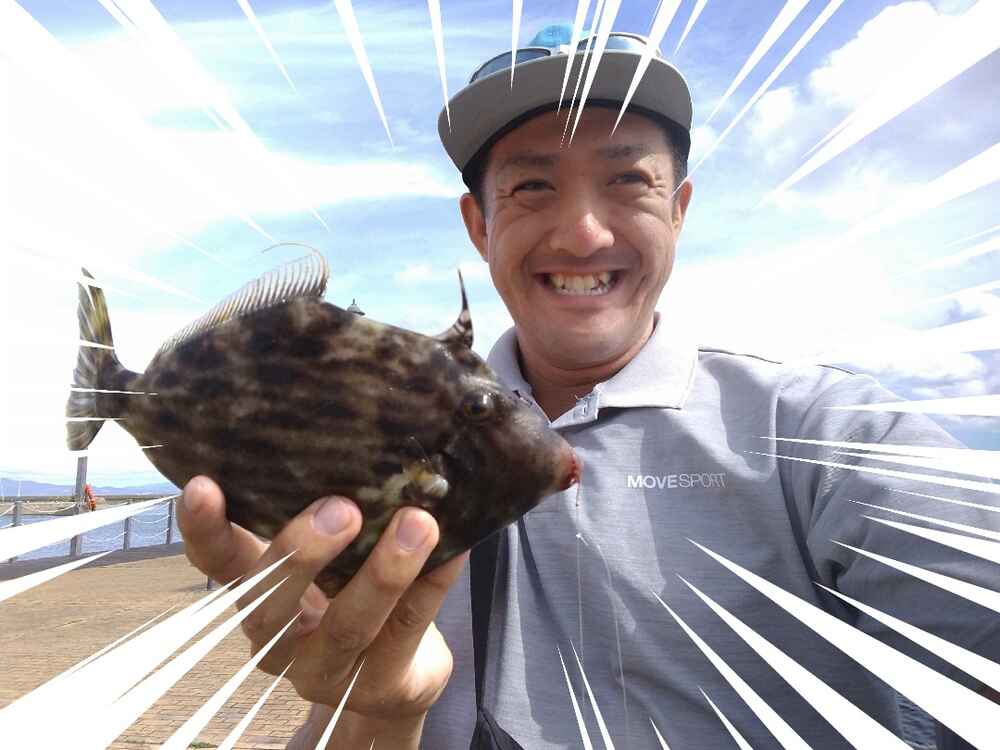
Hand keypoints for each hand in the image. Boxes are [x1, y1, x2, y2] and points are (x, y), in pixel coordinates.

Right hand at [177, 475, 467, 723]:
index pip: (217, 563)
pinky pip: (408, 628)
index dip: (205, 529)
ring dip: (383, 573)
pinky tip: (454, 548)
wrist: (396, 675)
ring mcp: (326, 668)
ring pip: (346, 626)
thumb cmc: (353, 588)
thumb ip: (330, 508)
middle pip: (268, 604)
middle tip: (340, 509)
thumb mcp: (332, 553)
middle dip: (301, 554)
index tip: (203, 484)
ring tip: (417, 523)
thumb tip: (364, 433)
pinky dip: (433, 583)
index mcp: (259, 590)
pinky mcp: (380, 683)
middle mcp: (278, 636)